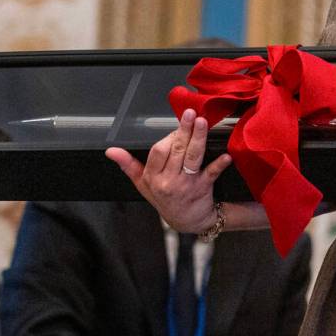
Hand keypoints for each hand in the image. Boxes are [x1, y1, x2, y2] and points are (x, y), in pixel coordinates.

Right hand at [106, 108, 231, 232]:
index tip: (177, 126)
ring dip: (198, 138)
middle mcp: (169, 181)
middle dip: (184, 130)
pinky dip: (219, 164)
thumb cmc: (165, 199)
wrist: (187, 221)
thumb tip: (110, 151)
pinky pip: (211, 173)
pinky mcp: (203, 188)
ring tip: (204, 122)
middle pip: (176, 150)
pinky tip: (225, 155)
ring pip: (192, 157)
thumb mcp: (142, 185)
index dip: (168, 137)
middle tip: (191, 113)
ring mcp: (187, 185)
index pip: (158, 151)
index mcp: (153, 177)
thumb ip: (128, 166)